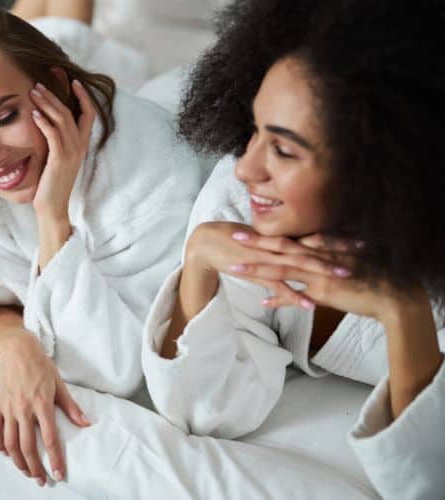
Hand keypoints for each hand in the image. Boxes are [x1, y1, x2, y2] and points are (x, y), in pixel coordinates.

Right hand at [0, 331, 89, 485]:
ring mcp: (8, 407)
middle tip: (42, 480)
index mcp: (42, 404)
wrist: (17, 348)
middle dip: (35, 468)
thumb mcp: (59, 383)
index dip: (55, 460)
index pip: (49, 439)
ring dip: (18, 461)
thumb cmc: (40, 364)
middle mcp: (24, 408)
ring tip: (26, 471)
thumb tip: (85, 423)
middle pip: (27, 447)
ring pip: (10, 443)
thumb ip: (71, 406)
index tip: (59, 474)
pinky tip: (6, 453)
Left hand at [30, 79, 95, 220]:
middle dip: (56, 94)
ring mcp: (71, 152)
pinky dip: (44, 122)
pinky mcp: (59, 159)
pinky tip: (34, 114)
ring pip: (62, 120)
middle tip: (40, 82)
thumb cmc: (52, 183)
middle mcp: (79, 146)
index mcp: (82, 144)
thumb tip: (48, 122)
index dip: (83, 96)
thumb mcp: (58, 158)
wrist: (53, 206)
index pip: (89, 113)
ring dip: (47, 103)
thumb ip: (57, 141)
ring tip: (33, 92)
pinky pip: (53, 135)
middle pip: (71, 112)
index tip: (72, 80)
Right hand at [187, 222, 348, 308]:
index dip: (336, 235)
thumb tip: (293, 244)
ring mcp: (267, 260)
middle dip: (338, 249)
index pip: (312, 235)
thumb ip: (277, 243)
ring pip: (299, 265)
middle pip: (313, 247)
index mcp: (278, 236)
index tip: (358, 236)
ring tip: (345, 276)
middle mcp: (276, 246)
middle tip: (365, 250)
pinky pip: (279, 287)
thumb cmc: (231, 240)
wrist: (205, 245)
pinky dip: (294, 296)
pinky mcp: (256, 273)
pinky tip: (311, 305)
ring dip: (322, 270)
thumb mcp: (259, 239)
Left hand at [229, 232, 399, 318]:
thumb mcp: (343, 256)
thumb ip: (324, 250)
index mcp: (320, 246)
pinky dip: (280, 298)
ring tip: (235, 269)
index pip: (288, 237)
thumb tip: (309, 243)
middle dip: (255, 244)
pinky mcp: (324, 292)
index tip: (246, 227)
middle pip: (280, 249)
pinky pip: (297, 295)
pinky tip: (262, 301)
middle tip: (232, 237)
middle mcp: (317, 257)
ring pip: (282, 270)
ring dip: (258, 270)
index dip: (266, 233)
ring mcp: (319, 274)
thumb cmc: (369, 273)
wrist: (391, 293)